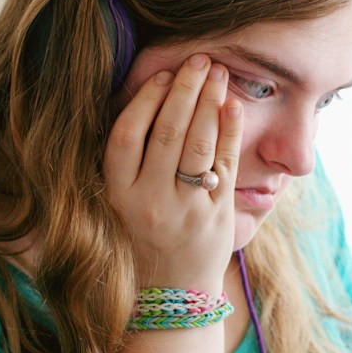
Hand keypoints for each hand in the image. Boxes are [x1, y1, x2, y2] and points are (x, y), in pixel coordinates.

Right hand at [104, 54, 242, 290]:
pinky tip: (234, 106)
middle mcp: (148, 201)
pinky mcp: (217, 217)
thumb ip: (129, 159)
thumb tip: (148, 98)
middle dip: (185, 90)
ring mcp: (185, 210)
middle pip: (166, 133)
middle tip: (199, 59)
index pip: (126, 135)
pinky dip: (230, 133)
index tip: (162, 73)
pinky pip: (225, 166)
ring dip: (210, 104)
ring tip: (219, 73)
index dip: (144, 100)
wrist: (171, 293)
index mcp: (117, 193)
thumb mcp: (121, 200)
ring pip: (197, 146)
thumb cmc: (144, 236)